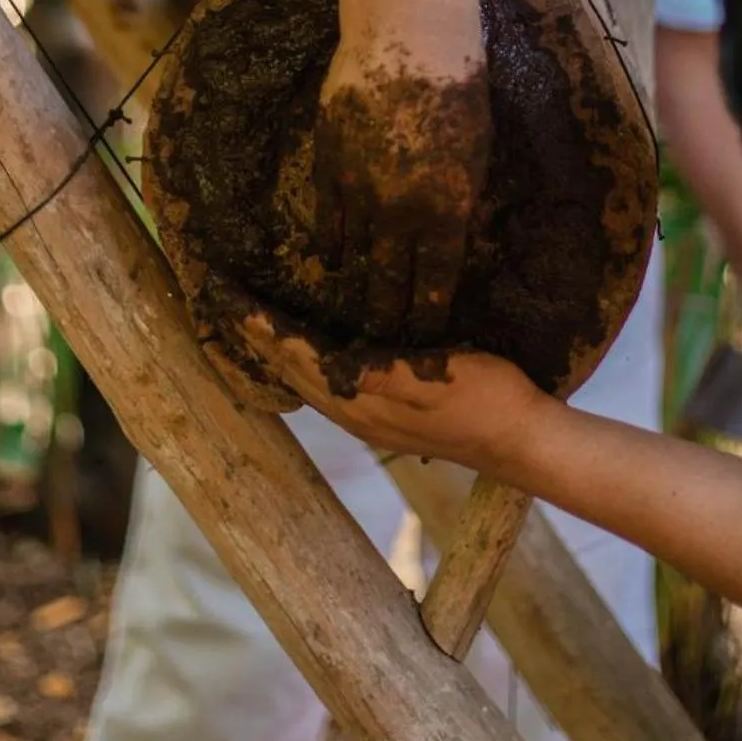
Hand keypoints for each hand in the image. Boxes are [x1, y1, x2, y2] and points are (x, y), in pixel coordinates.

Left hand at [235, 311, 542, 470]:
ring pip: (303, 381)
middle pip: (289, 372)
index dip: (262, 330)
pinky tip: (301, 351)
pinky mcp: (382, 414)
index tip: (229, 299)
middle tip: (219, 302)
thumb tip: (337, 367)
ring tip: (245, 323)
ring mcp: (366, 418)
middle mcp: (353, 413)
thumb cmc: (488, 400)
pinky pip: (324, 385)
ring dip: (273, 352)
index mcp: (361, 402)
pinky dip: (300, 363)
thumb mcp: (440, 379)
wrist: (521, 441)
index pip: (297, 359)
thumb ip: (387, 377)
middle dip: (254, 339)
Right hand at [314, 38, 490, 346]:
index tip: (424, 335)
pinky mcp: (330, 166)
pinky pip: (327, 220)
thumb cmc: (459, 89)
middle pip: (390, 281)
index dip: (428, 313)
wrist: (410, 39)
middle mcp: (402, 213)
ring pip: (356, 256)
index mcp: (447, 211)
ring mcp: (361, 192)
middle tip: (385, 340)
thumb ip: (456, 199)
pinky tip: (330, 260)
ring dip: (357, 285)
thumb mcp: (474, 154)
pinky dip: (329, 245)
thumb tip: (447, 235)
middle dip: (389, 317)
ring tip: (356, 312)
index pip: (436, 282)